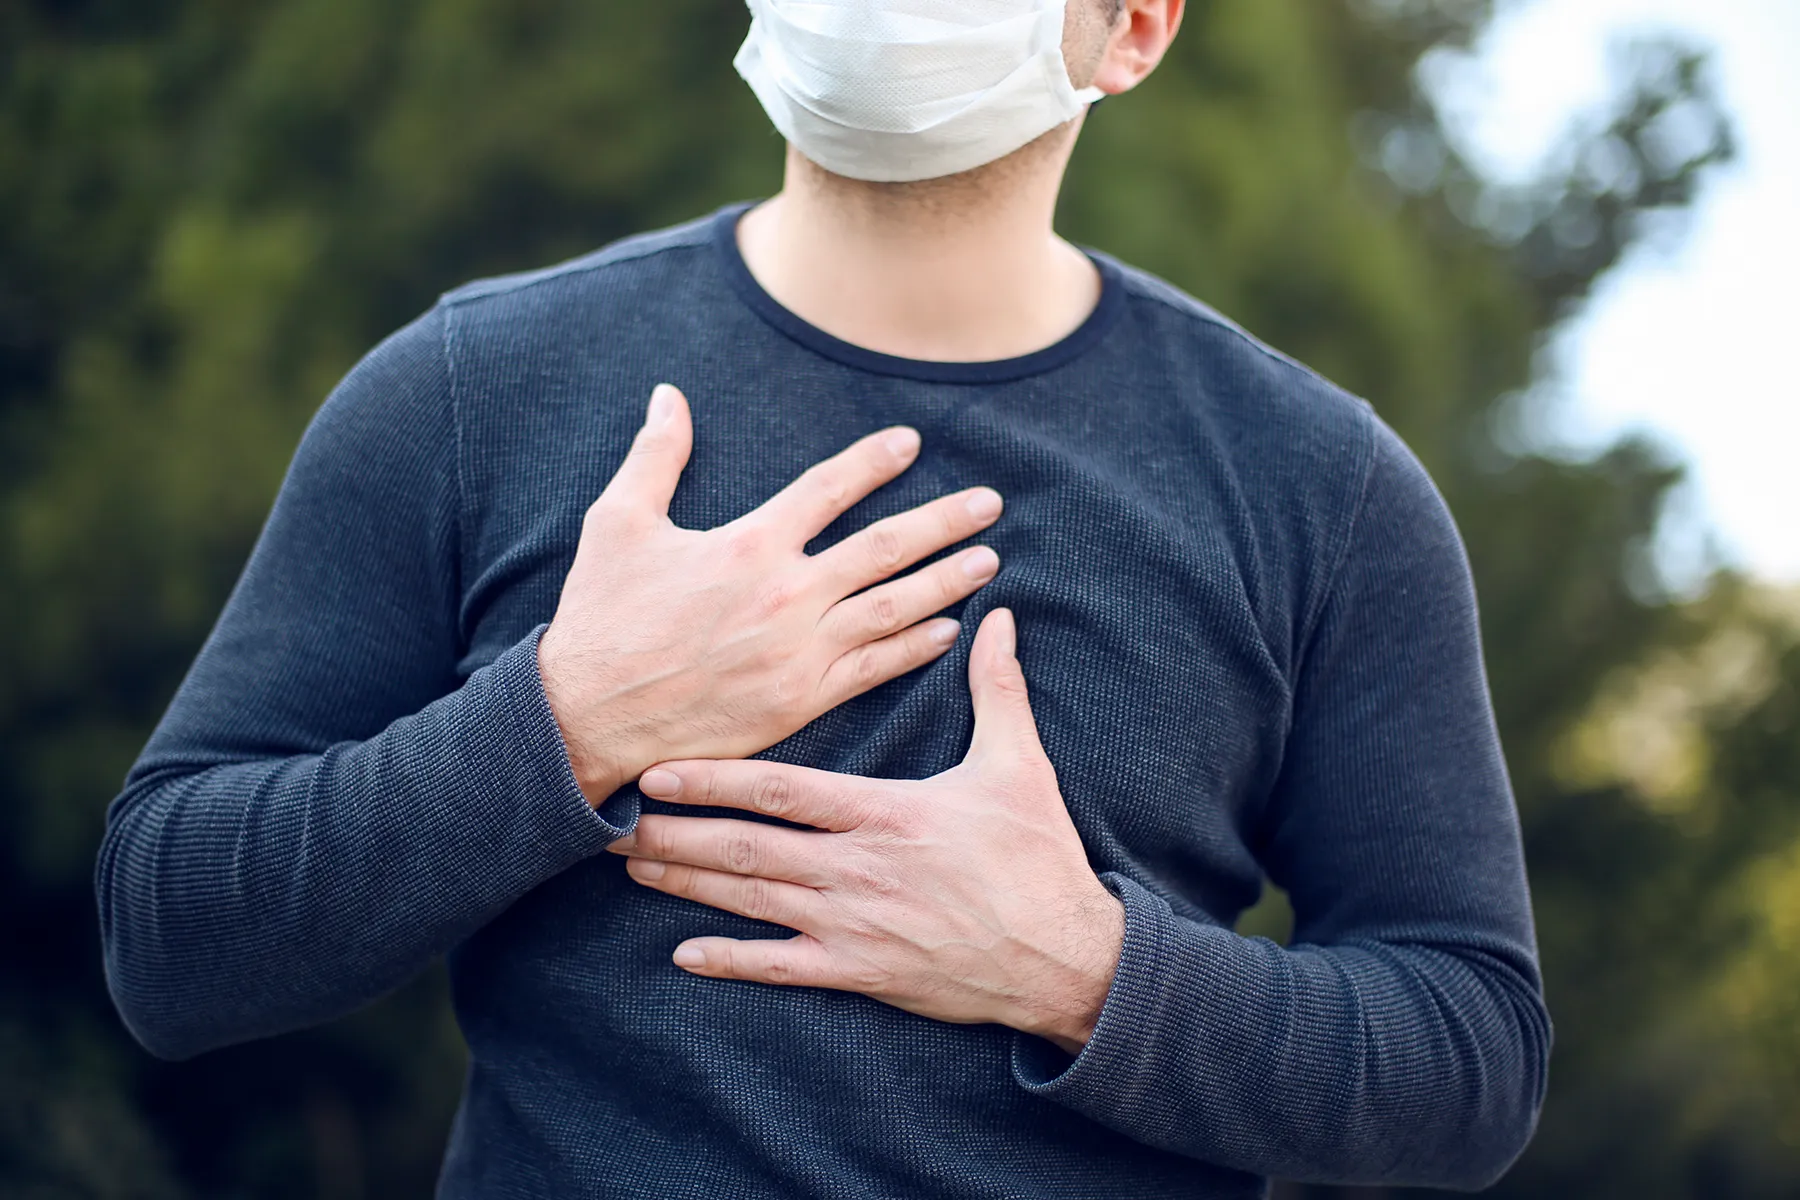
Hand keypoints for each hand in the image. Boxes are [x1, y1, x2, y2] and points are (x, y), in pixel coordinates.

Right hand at [540, 383, 1004, 805]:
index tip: (911, 443)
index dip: (873, 462)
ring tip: (988, 560)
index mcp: (748, 544)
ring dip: (946, 581)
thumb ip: (655, 457)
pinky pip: (874, 668)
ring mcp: (799, 652)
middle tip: (990, 504)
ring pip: (892, 608)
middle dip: (944, 522)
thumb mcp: (617, 523)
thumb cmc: (600, 619)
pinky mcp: (800, 700)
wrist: (587, 717)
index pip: (828, 489)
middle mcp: (786, 595)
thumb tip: (668, 396)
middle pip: (884, 548)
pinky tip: (948, 629)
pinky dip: (916, 647)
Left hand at [607, 608, 1125, 1054]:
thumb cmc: (1038, 857)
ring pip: (751, 902)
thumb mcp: (1019, 765)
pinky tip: (684, 955)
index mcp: (884, 812)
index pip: (781, 789)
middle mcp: (856, 869)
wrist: (1063, 957)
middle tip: (613, 822)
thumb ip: (997, 689)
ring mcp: (853, 926)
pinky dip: (731, 962)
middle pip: (746, 847)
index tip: (660, 767)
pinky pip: (782, 968)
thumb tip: (998, 620)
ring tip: (632, 867)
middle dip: (676, 831)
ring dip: (687, 885)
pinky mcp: (861, 972)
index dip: (716, 776)